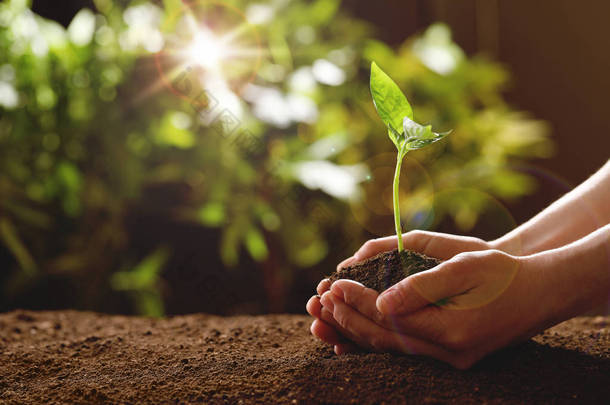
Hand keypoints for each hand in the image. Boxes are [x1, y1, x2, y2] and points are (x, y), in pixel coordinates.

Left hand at [310, 250, 558, 368]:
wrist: (540, 294)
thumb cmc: (503, 273)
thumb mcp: (465, 267)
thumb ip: (422, 285)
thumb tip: (380, 301)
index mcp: (452, 330)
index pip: (390, 318)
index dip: (358, 301)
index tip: (334, 284)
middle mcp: (450, 353)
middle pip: (385, 339)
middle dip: (349, 318)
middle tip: (323, 298)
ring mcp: (451, 360)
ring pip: (392, 349)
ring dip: (358, 331)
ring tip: (329, 314)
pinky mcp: (451, 357)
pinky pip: (406, 350)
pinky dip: (379, 338)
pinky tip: (357, 329)